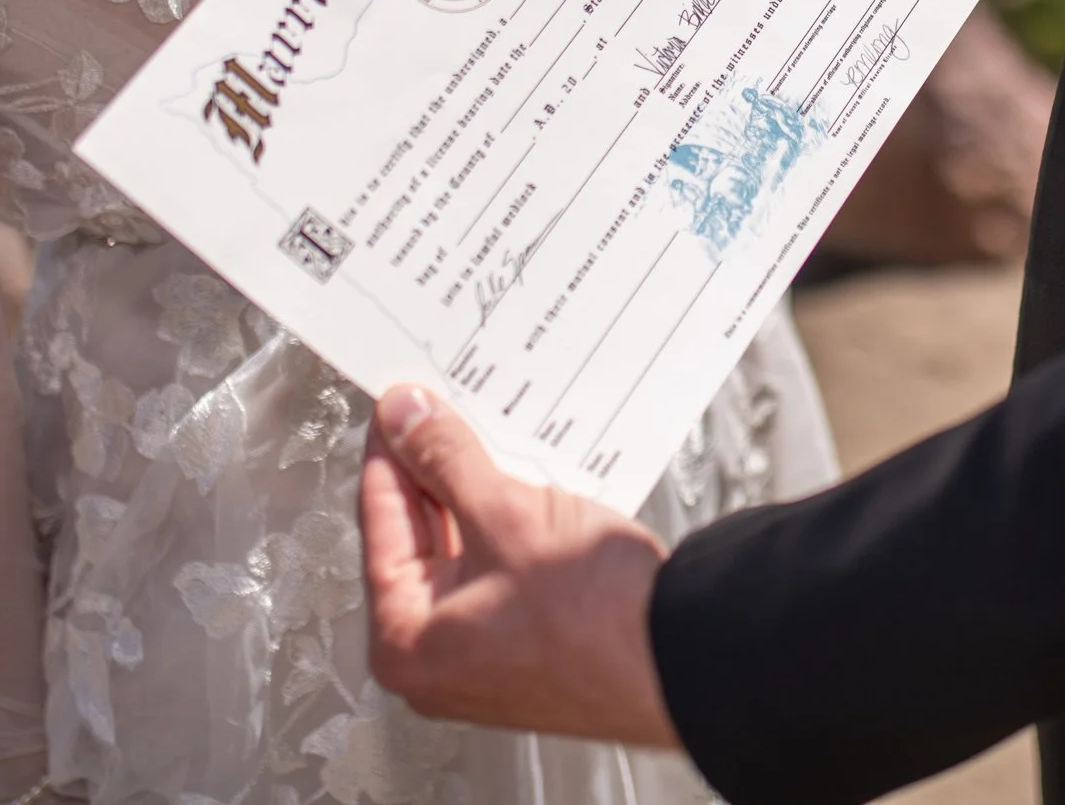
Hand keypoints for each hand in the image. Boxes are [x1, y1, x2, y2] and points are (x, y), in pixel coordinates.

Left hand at [359, 384, 679, 747]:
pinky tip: (533, 483)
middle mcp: (437, 661)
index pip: (380, 519)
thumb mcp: (507, 515)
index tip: (400, 403)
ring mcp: (486, 658)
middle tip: (448, 409)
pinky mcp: (531, 647)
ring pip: (468, 552)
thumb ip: (445, 459)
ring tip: (497, 439)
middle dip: (439, 470)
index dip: (392, 448)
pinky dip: (513, 526)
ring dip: (481, 494)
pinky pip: (505, 571)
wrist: (684, 661)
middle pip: (422, 538)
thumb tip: (406, 419)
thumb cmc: (598, 623)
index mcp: (405, 642)